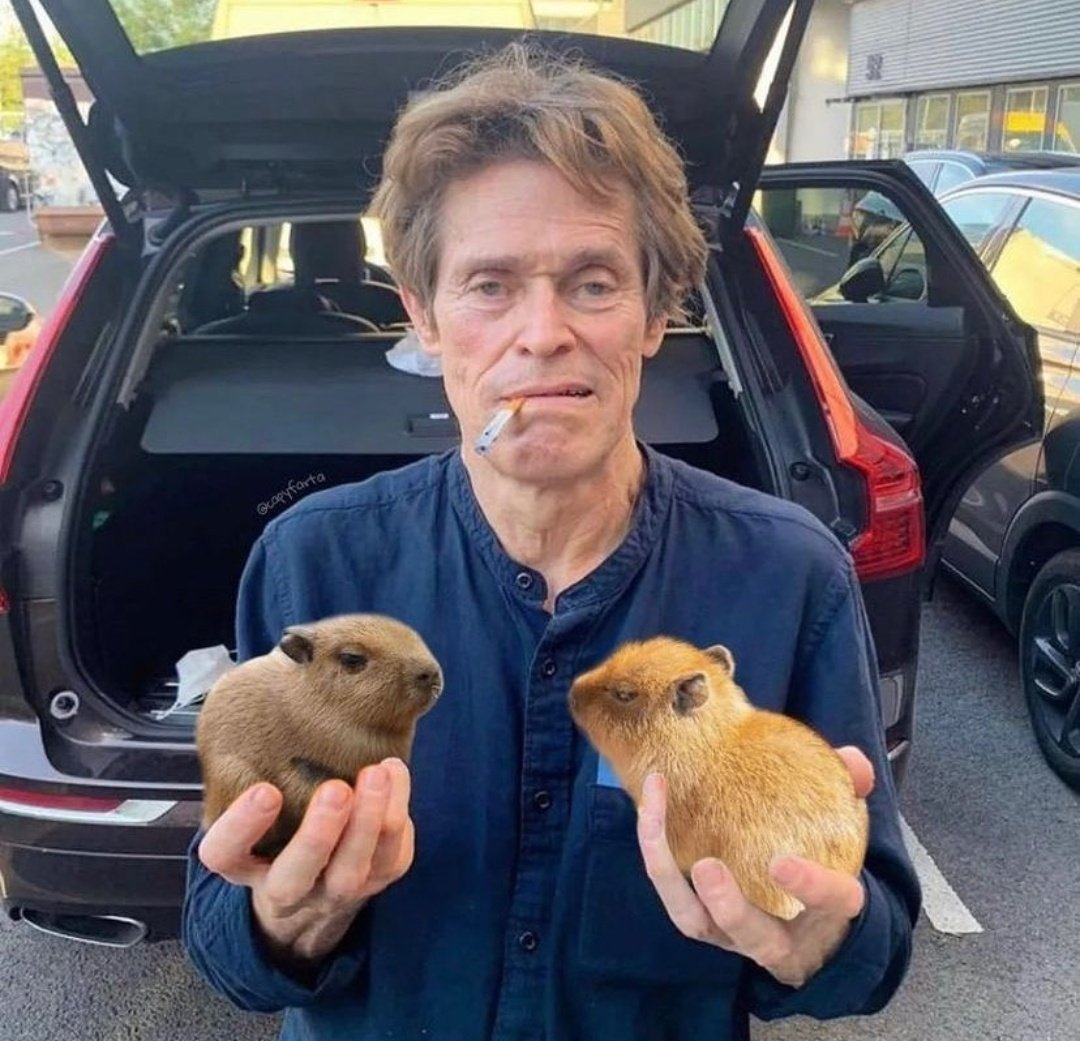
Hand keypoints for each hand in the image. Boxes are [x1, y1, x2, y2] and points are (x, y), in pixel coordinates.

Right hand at [197, 757, 413, 968]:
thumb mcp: (257, 807)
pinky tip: (395, 775)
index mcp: (244, 865)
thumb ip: (256, 772)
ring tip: (378, 774)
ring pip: (351, 873)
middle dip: (318, 835)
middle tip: (336, 790)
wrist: (316, 885)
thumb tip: (266, 702)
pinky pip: (392, 858)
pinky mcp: (377, 880)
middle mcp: (286, 889)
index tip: (265, 790)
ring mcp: (333, 892)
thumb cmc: (281, 823)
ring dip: (369, 822)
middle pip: (294, 878)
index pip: (225, 855)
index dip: (241, 828)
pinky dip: (397, 815)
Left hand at [637, 745, 874, 987]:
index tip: (784, 864)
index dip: (812, 886)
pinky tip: (648, 810)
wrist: (807, 928)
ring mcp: (734, 933)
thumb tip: (852, 759)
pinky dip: (656, 857)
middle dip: (729, 907)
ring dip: (670, 877)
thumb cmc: (821, 866)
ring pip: (697, 921)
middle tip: (707, 867)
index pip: (830, 903)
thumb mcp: (844, 835)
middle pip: (752, 934)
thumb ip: (849, 796)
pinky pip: (673, 898)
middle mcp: (778, 934)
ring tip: (653, 820)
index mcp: (827, 910)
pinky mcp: (702, 920)